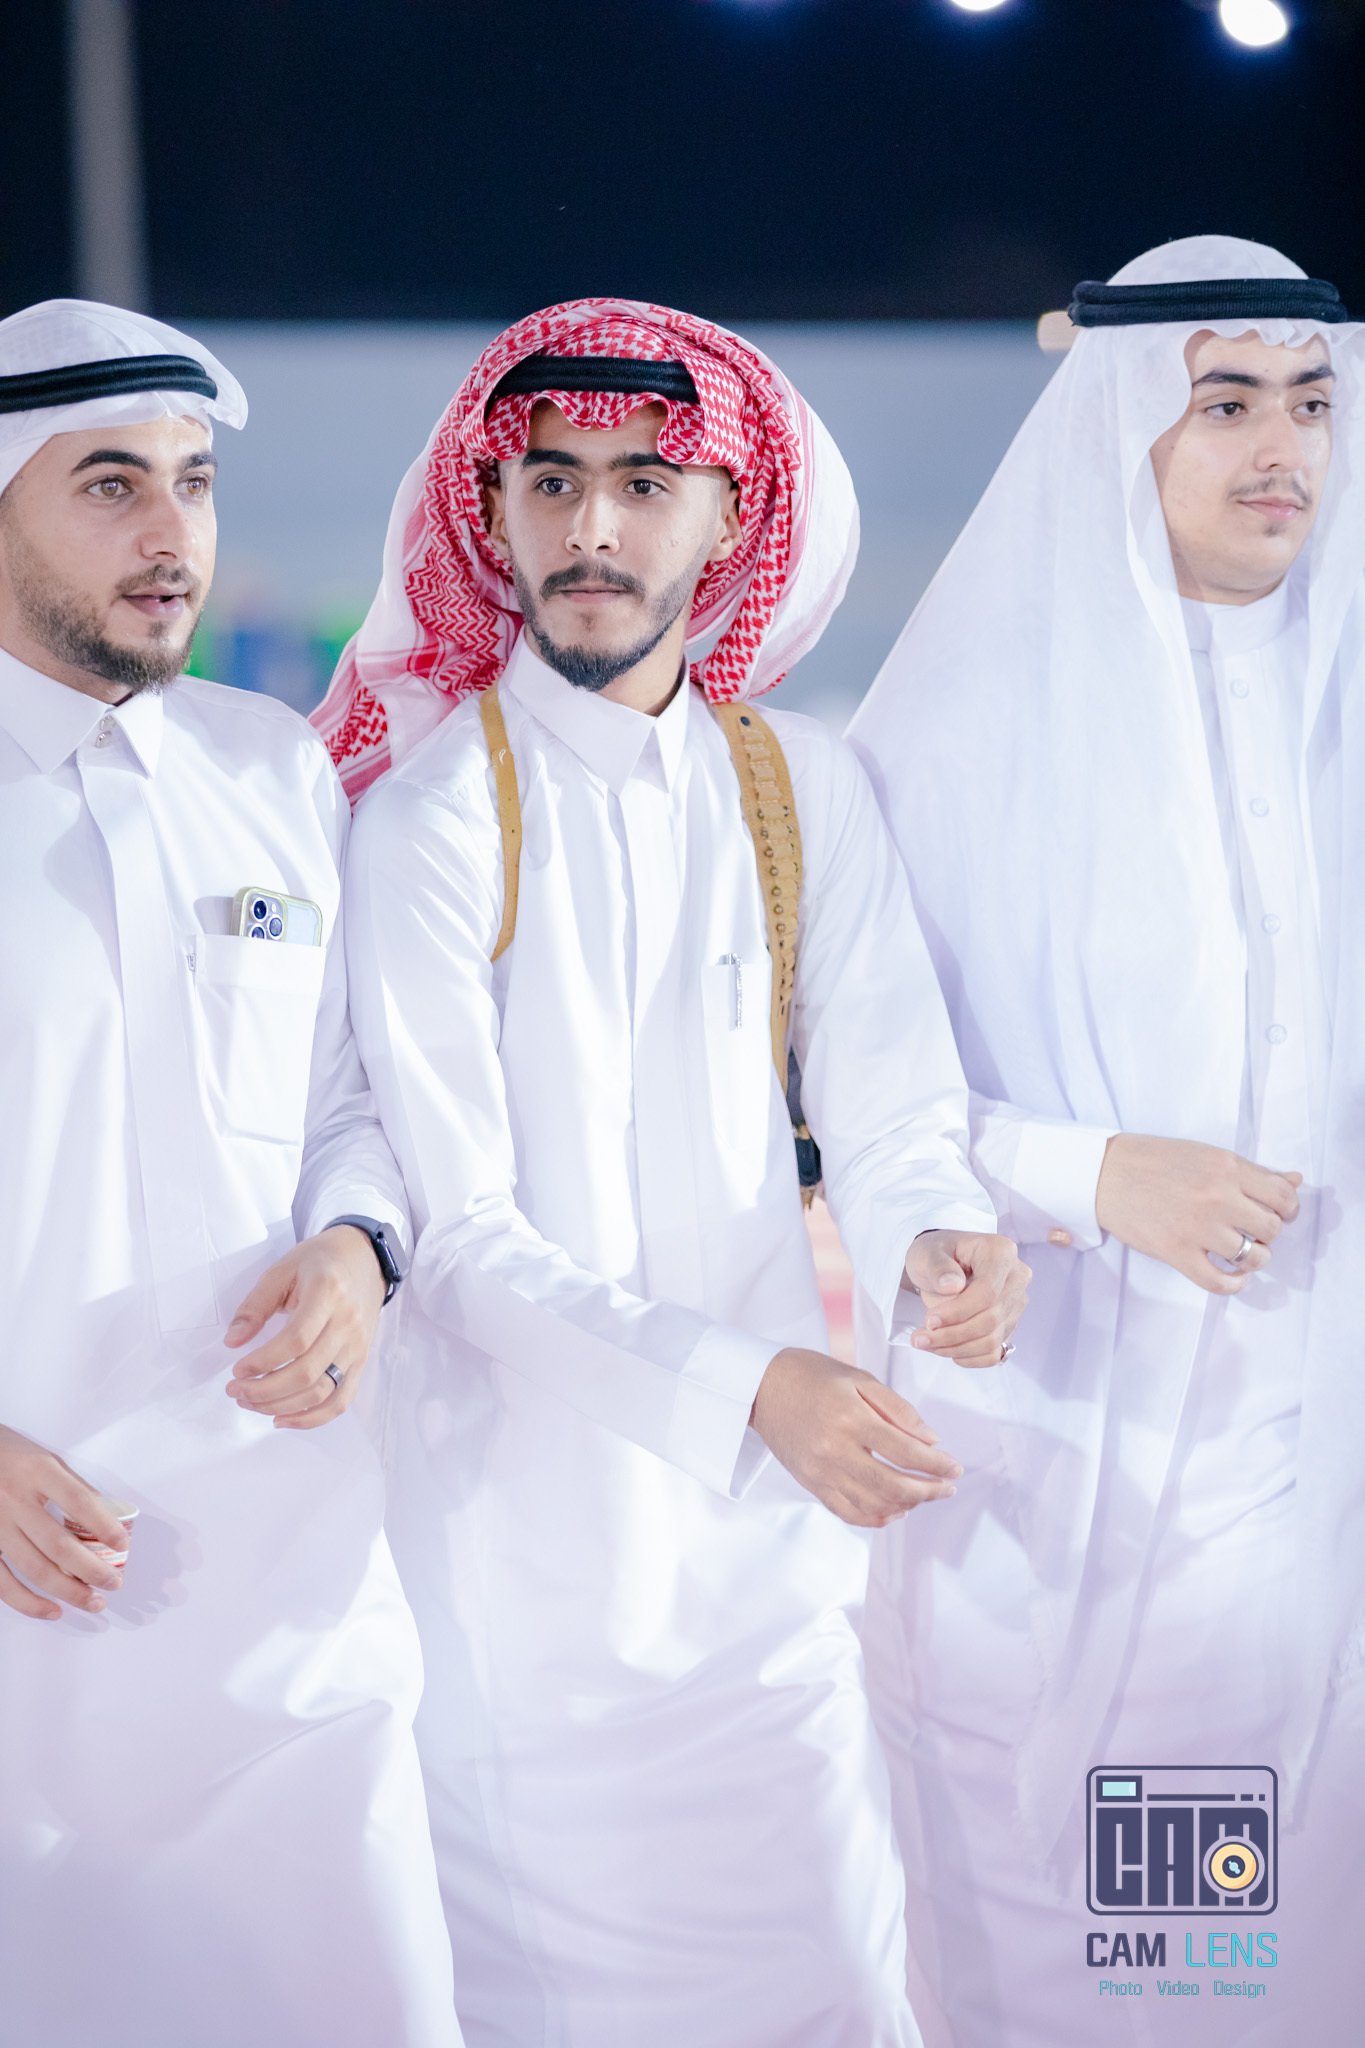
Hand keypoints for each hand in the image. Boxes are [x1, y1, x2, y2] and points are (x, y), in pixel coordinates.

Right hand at [0, 1424, 127, 1620]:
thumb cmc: (10, 1455)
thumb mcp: (45, 1458)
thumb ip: (72, 1487)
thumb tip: (107, 1519)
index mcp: (37, 1471)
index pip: (78, 1502)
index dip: (104, 1526)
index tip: (122, 1544)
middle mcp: (14, 1499)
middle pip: (58, 1545)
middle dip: (92, 1570)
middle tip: (114, 1583)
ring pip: (34, 1568)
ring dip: (68, 1591)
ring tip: (93, 1601)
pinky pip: (2, 1583)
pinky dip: (28, 1603)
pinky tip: (53, 1610)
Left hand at [225, 1225, 386, 1428]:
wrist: (365, 1259)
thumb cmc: (321, 1261)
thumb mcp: (282, 1269)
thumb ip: (255, 1305)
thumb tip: (233, 1341)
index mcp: (328, 1294)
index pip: (296, 1340)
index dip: (264, 1361)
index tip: (237, 1369)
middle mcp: (347, 1324)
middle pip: (307, 1372)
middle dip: (265, 1390)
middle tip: (236, 1390)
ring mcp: (357, 1346)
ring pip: (322, 1392)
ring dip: (281, 1405)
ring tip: (252, 1402)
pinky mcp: (360, 1361)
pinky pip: (341, 1400)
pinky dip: (312, 1418)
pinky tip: (283, 1418)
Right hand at [750, 1349, 962, 1527]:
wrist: (761, 1387)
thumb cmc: (810, 1375)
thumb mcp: (859, 1377)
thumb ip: (897, 1409)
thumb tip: (930, 1439)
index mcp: (851, 1418)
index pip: (906, 1452)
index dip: (937, 1464)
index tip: (954, 1468)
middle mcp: (834, 1450)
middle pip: (894, 1484)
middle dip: (929, 1490)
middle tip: (947, 1487)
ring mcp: (820, 1471)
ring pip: (874, 1504)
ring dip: (907, 1505)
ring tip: (925, 1496)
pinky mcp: (810, 1484)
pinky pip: (848, 1512)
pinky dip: (876, 1518)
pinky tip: (894, 1511)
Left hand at [904, 1230, 1030, 1366]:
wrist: (942, 1265)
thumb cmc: (936, 1254)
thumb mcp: (927, 1253)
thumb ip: (937, 1267)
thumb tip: (952, 1286)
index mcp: (1001, 1253)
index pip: (987, 1292)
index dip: (958, 1312)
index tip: (929, 1321)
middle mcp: (1016, 1278)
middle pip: (991, 1319)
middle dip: (952, 1334)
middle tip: (920, 1338)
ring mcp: (1016, 1303)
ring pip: (992, 1340)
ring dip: (956, 1348)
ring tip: (926, 1343)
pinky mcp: (1010, 1325)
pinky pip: (994, 1352)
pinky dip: (968, 1358)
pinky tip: (946, 1350)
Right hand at [1092, 1134, 1301, 1294]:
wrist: (1105, 1173)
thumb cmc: (1154, 1160)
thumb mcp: (1207, 1154)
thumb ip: (1252, 1171)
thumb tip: (1294, 1180)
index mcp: (1227, 1168)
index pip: (1282, 1196)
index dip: (1289, 1209)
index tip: (1280, 1213)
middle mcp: (1217, 1197)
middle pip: (1272, 1229)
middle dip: (1269, 1233)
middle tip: (1254, 1231)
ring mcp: (1197, 1227)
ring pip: (1253, 1257)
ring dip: (1255, 1259)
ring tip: (1242, 1252)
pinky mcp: (1176, 1252)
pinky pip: (1220, 1282)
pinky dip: (1235, 1284)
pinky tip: (1235, 1276)